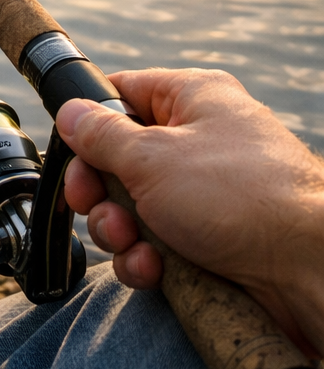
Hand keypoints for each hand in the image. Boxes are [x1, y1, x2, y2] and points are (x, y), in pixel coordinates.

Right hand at [57, 68, 323, 356]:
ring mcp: (205, 195)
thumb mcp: (152, 157)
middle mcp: (200, 142)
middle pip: (118, 159)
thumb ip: (100, 134)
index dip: (88, 122)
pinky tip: (154, 270)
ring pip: (132, 208)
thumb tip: (69, 111)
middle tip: (93, 205)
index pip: (121, 94)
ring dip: (118, 231)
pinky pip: (156, 245)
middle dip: (98, 191)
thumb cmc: (243, 200)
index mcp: (192, 100)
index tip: (72, 152)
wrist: (314, 274)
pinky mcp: (210, 241)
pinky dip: (146, 259)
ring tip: (133, 243)